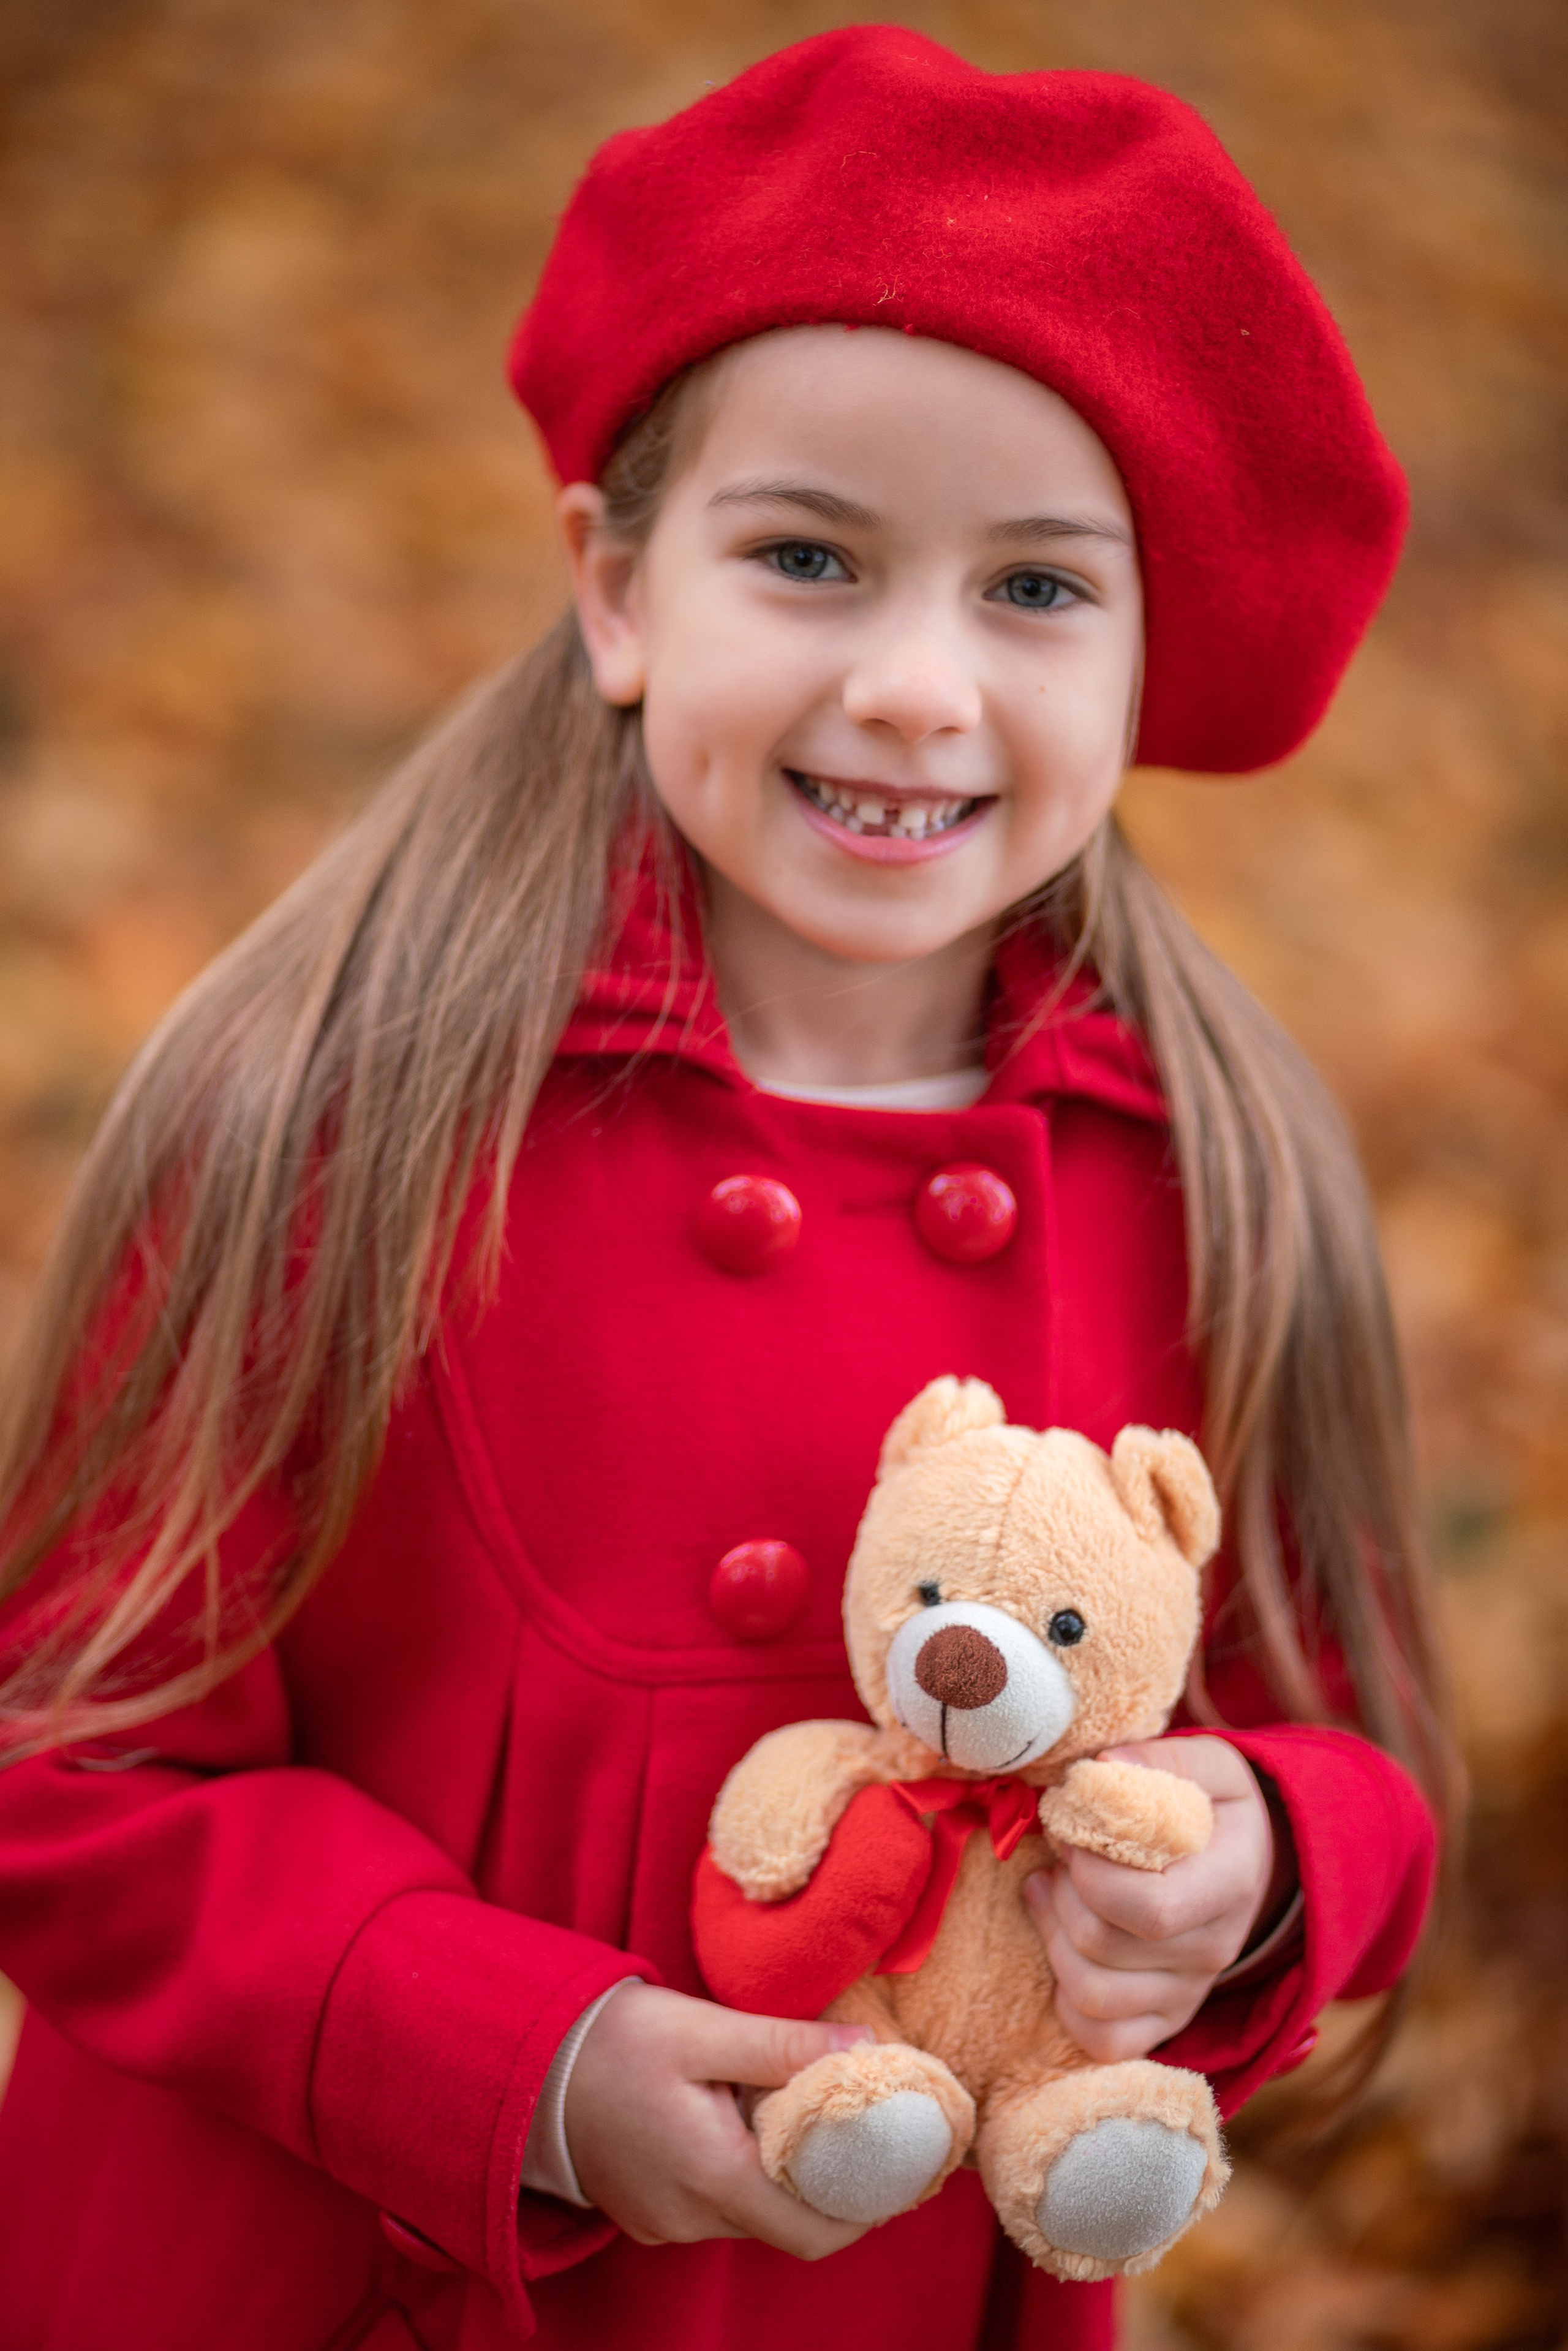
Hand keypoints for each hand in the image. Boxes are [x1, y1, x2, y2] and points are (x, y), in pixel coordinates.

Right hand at [564, 1981, 875, 2255]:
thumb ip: (786, 2045)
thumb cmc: (613, 2041)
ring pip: (752, 2213)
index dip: (864, 2205)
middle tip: (856, 2123)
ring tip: (798, 2109)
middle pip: (787, 2222)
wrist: (526, 2064)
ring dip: (781, 2173)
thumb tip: (867, 2053)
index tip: (894, 2161)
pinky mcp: (649, 2214)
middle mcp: (691, 2218)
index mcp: (713, 2177)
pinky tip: (743, 2122)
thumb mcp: (703, 2030)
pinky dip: (742, 2173)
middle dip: (828, 2181)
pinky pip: (715, 2206)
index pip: (814, 2229)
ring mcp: (666, 2224)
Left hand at [1024, 1736, 1293, 2061]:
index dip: (1089, 1872)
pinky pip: (1103, 2040)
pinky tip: (1061, 1942)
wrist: (1247, 1861)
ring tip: (1049, 1891)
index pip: (1149, 1908)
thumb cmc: (1214, 1807)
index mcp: (1229, 1882)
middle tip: (1059, 1856)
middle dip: (1060, 1894)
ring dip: (1052, 1938)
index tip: (1070, 1830)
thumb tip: (1101, 1769)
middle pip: (1104, 1947)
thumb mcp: (1209, 1765)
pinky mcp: (1165, 2020)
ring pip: (1092, 1997)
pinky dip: (1066, 2000)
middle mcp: (1213, 1950)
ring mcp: (1189, 1993)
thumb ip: (1159, 1762)